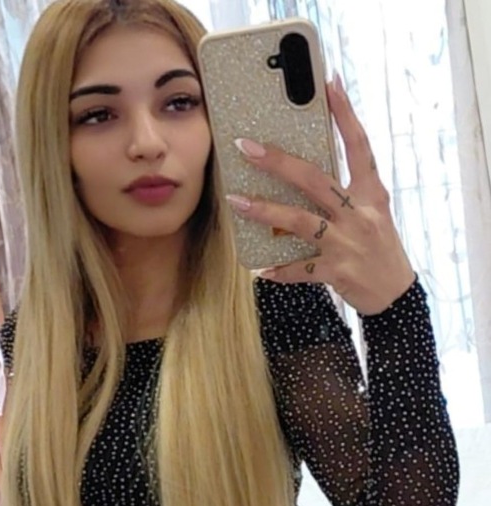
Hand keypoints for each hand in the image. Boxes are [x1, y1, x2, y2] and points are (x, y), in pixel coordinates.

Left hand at [226, 73, 414, 315]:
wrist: (396, 294)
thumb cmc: (380, 247)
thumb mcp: (373, 213)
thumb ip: (346, 193)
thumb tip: (302, 174)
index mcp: (371, 194)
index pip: (360, 146)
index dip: (345, 114)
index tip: (330, 84)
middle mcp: (359, 214)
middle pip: (315, 179)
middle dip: (279, 162)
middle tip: (247, 147)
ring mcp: (348, 242)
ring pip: (300, 220)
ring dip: (265, 211)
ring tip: (237, 201)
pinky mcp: (337, 271)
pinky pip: (300, 269)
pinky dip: (280, 270)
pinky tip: (261, 269)